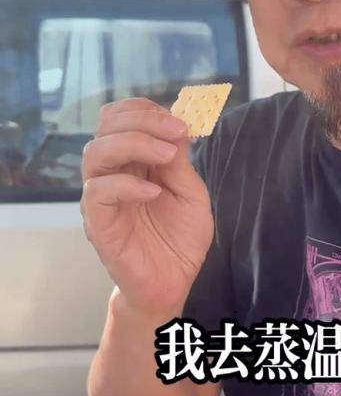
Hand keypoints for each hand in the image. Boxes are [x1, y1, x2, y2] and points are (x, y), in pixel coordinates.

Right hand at [81, 98, 213, 313]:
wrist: (172, 283)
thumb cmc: (179, 239)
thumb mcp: (190, 194)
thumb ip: (179, 163)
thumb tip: (175, 127)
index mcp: (133, 160)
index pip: (123, 117)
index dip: (148, 111)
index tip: (180, 123)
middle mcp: (113, 172)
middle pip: (106, 125)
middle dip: (143, 120)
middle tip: (176, 132)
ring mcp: (102, 197)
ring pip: (96, 152)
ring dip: (134, 143)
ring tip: (167, 156)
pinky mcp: (98, 222)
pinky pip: (98, 191)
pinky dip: (127, 185)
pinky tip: (154, 192)